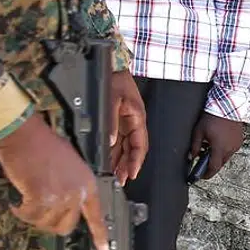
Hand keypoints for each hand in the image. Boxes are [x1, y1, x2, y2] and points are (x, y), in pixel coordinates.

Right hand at [0, 113, 109, 249]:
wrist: (26, 134)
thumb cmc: (43, 142)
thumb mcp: (70, 163)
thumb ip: (72, 184)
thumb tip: (64, 200)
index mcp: (87, 183)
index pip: (96, 215)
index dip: (99, 234)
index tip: (103, 249)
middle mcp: (77, 193)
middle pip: (66, 225)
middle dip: (50, 223)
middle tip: (38, 214)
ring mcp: (60, 197)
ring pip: (46, 222)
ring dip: (32, 216)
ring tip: (22, 205)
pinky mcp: (41, 198)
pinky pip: (29, 215)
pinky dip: (20, 211)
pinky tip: (15, 204)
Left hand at [108, 70, 148, 185]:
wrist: (113, 69)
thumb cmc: (116, 81)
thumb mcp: (113, 99)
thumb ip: (111, 121)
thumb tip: (110, 141)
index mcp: (137, 119)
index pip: (140, 146)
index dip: (136, 161)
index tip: (132, 173)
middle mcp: (133, 124)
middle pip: (133, 150)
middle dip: (127, 166)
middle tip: (121, 180)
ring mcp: (126, 124)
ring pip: (125, 148)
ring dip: (121, 162)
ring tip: (116, 176)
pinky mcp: (118, 122)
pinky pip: (118, 141)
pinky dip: (115, 152)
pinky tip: (110, 161)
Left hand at [190, 113, 244, 179]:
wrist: (227, 107)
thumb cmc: (211, 119)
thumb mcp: (198, 132)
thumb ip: (195, 146)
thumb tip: (191, 156)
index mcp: (220, 149)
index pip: (214, 167)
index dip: (207, 174)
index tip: (201, 176)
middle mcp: (230, 149)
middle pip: (220, 163)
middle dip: (211, 164)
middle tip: (202, 161)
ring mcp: (236, 145)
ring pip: (226, 156)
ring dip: (217, 156)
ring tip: (207, 148)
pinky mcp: (239, 141)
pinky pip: (230, 149)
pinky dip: (223, 150)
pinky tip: (216, 142)